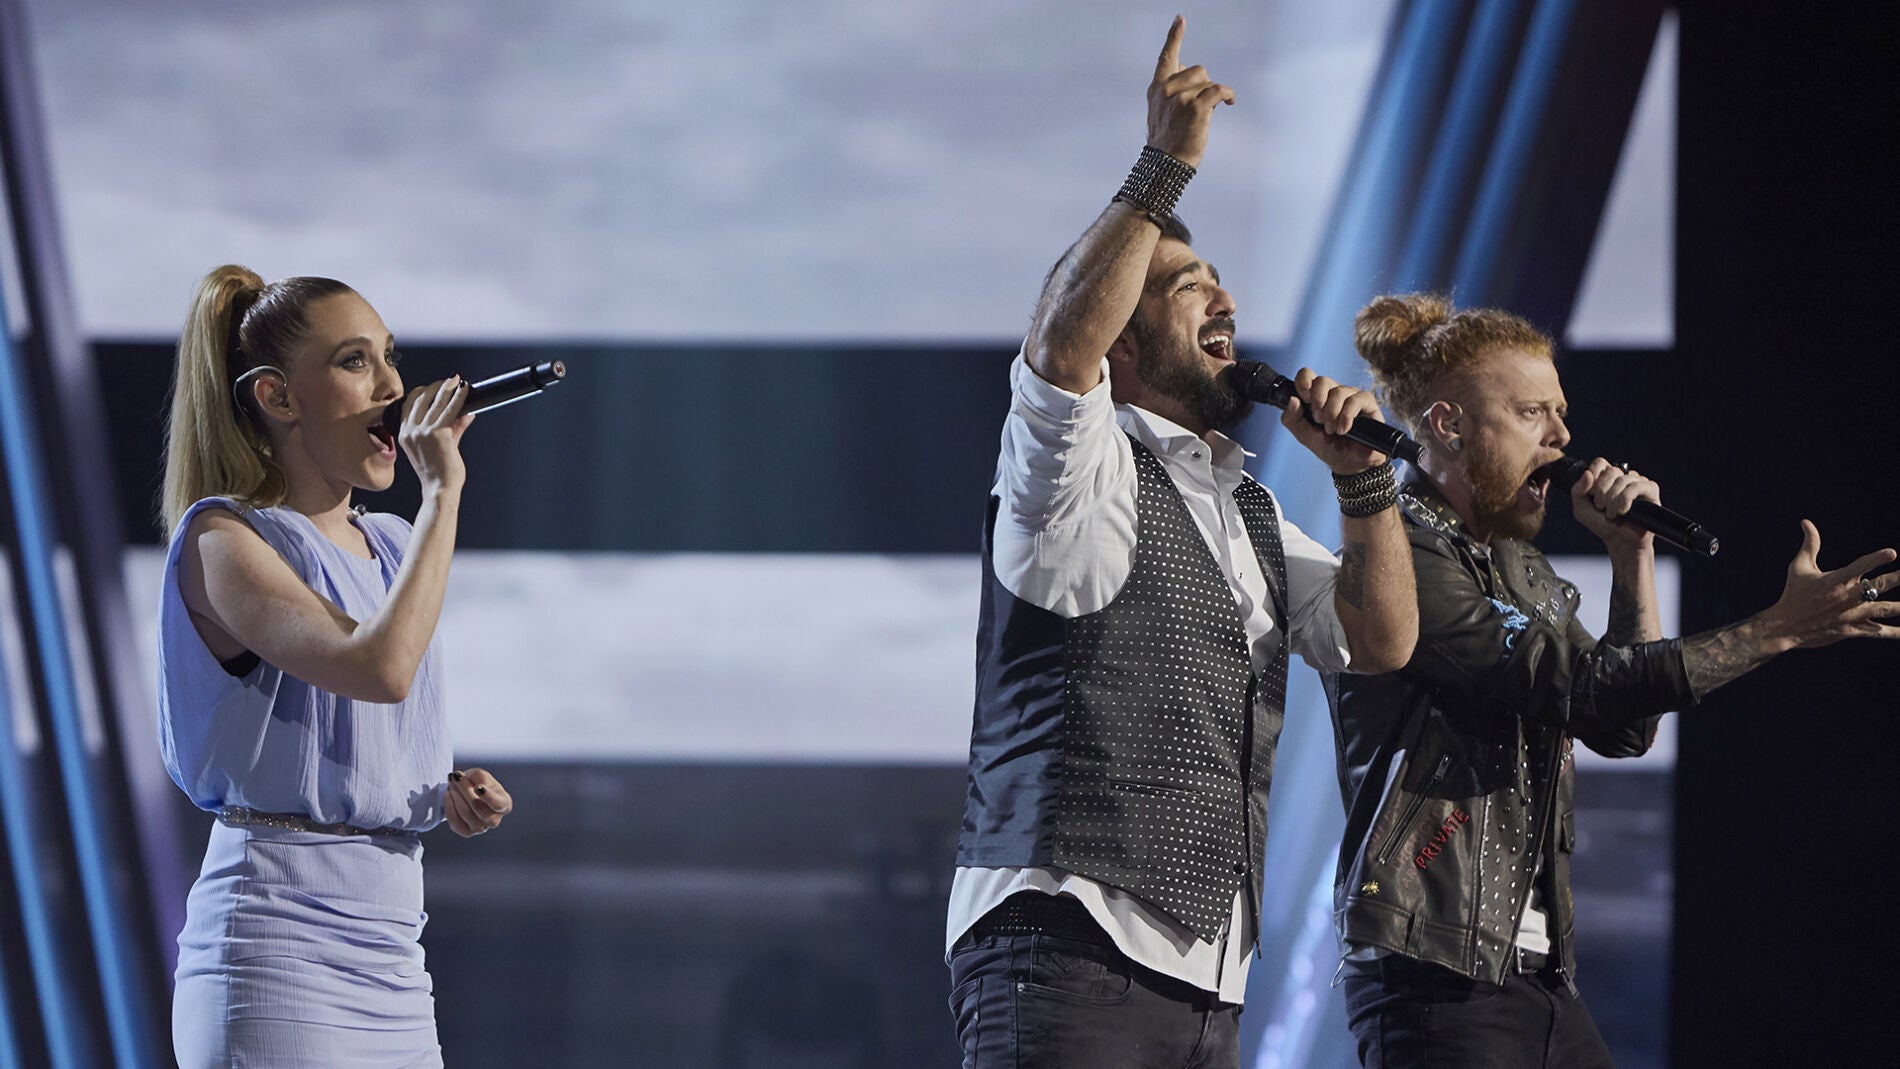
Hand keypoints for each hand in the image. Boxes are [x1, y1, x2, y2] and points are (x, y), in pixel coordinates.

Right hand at [398, 376, 474, 496]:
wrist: (439, 489)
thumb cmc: (438, 474)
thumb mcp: (440, 447)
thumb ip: (453, 428)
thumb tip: (466, 413)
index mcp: (404, 434)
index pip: (409, 404)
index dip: (422, 391)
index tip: (434, 386)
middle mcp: (410, 431)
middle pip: (421, 398)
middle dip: (437, 386)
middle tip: (450, 380)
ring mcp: (423, 431)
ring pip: (437, 401)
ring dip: (449, 388)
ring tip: (458, 381)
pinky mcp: (438, 433)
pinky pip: (451, 409)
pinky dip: (459, 397)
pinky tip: (465, 390)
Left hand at [445, 767, 511, 836]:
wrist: (467, 795)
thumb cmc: (479, 784)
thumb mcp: (482, 776)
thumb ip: (481, 776)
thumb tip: (479, 782)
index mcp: (504, 805)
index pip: (497, 804)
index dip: (487, 796)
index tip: (477, 787)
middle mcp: (494, 820)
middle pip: (478, 807)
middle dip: (464, 789)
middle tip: (456, 776)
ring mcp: (480, 828)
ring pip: (465, 812)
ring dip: (455, 794)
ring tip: (451, 782)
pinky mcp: (466, 832)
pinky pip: (454, 820)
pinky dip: (449, 805)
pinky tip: (448, 794)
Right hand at [1146, 16, 1234, 169]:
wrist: (1166, 165)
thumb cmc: (1168, 141)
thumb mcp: (1163, 111)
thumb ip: (1173, 88)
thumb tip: (1188, 65)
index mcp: (1157, 89)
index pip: (1166, 57)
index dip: (1174, 37)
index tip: (1180, 19)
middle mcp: (1167, 90)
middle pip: (1198, 70)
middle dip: (1204, 84)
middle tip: (1202, 105)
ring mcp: (1180, 98)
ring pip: (1208, 81)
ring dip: (1213, 94)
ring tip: (1208, 112)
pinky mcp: (1196, 107)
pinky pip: (1218, 90)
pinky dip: (1227, 94)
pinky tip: (1230, 101)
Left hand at [1279, 368, 1387, 473]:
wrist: (1348, 463)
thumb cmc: (1328, 447)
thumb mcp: (1304, 435)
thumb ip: (1292, 419)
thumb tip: (1292, 400)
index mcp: (1317, 396)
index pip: (1308, 375)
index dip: (1303, 383)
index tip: (1304, 399)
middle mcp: (1334, 393)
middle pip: (1323, 380)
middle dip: (1318, 402)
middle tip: (1319, 420)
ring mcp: (1351, 396)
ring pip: (1339, 391)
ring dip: (1332, 413)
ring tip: (1331, 430)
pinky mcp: (1367, 403)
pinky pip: (1356, 399)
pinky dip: (1346, 416)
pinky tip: (1343, 429)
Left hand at [1568, 458, 1659, 552]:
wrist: (1619, 541)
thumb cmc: (1601, 524)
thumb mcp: (1581, 509)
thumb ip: (1577, 491)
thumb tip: (1588, 474)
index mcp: (1608, 477)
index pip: (1600, 463)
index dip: (1594, 475)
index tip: (1591, 494)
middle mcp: (1624, 477)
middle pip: (1611, 471)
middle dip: (1602, 492)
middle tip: (1601, 507)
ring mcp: (1638, 482)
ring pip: (1623, 479)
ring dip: (1613, 500)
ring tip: (1612, 514)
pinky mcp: (1651, 490)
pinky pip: (1636, 487)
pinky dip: (1625, 500)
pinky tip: (1623, 511)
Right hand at [1756, 521, 1899, 650]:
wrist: (1786, 627)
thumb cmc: (1793, 593)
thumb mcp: (1799, 567)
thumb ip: (1810, 544)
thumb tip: (1806, 522)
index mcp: (1836, 580)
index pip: (1860, 566)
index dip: (1876, 559)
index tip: (1892, 553)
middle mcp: (1847, 596)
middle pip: (1879, 586)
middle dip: (1897, 579)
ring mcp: (1852, 614)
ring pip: (1885, 609)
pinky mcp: (1853, 629)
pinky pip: (1879, 631)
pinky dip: (1894, 632)